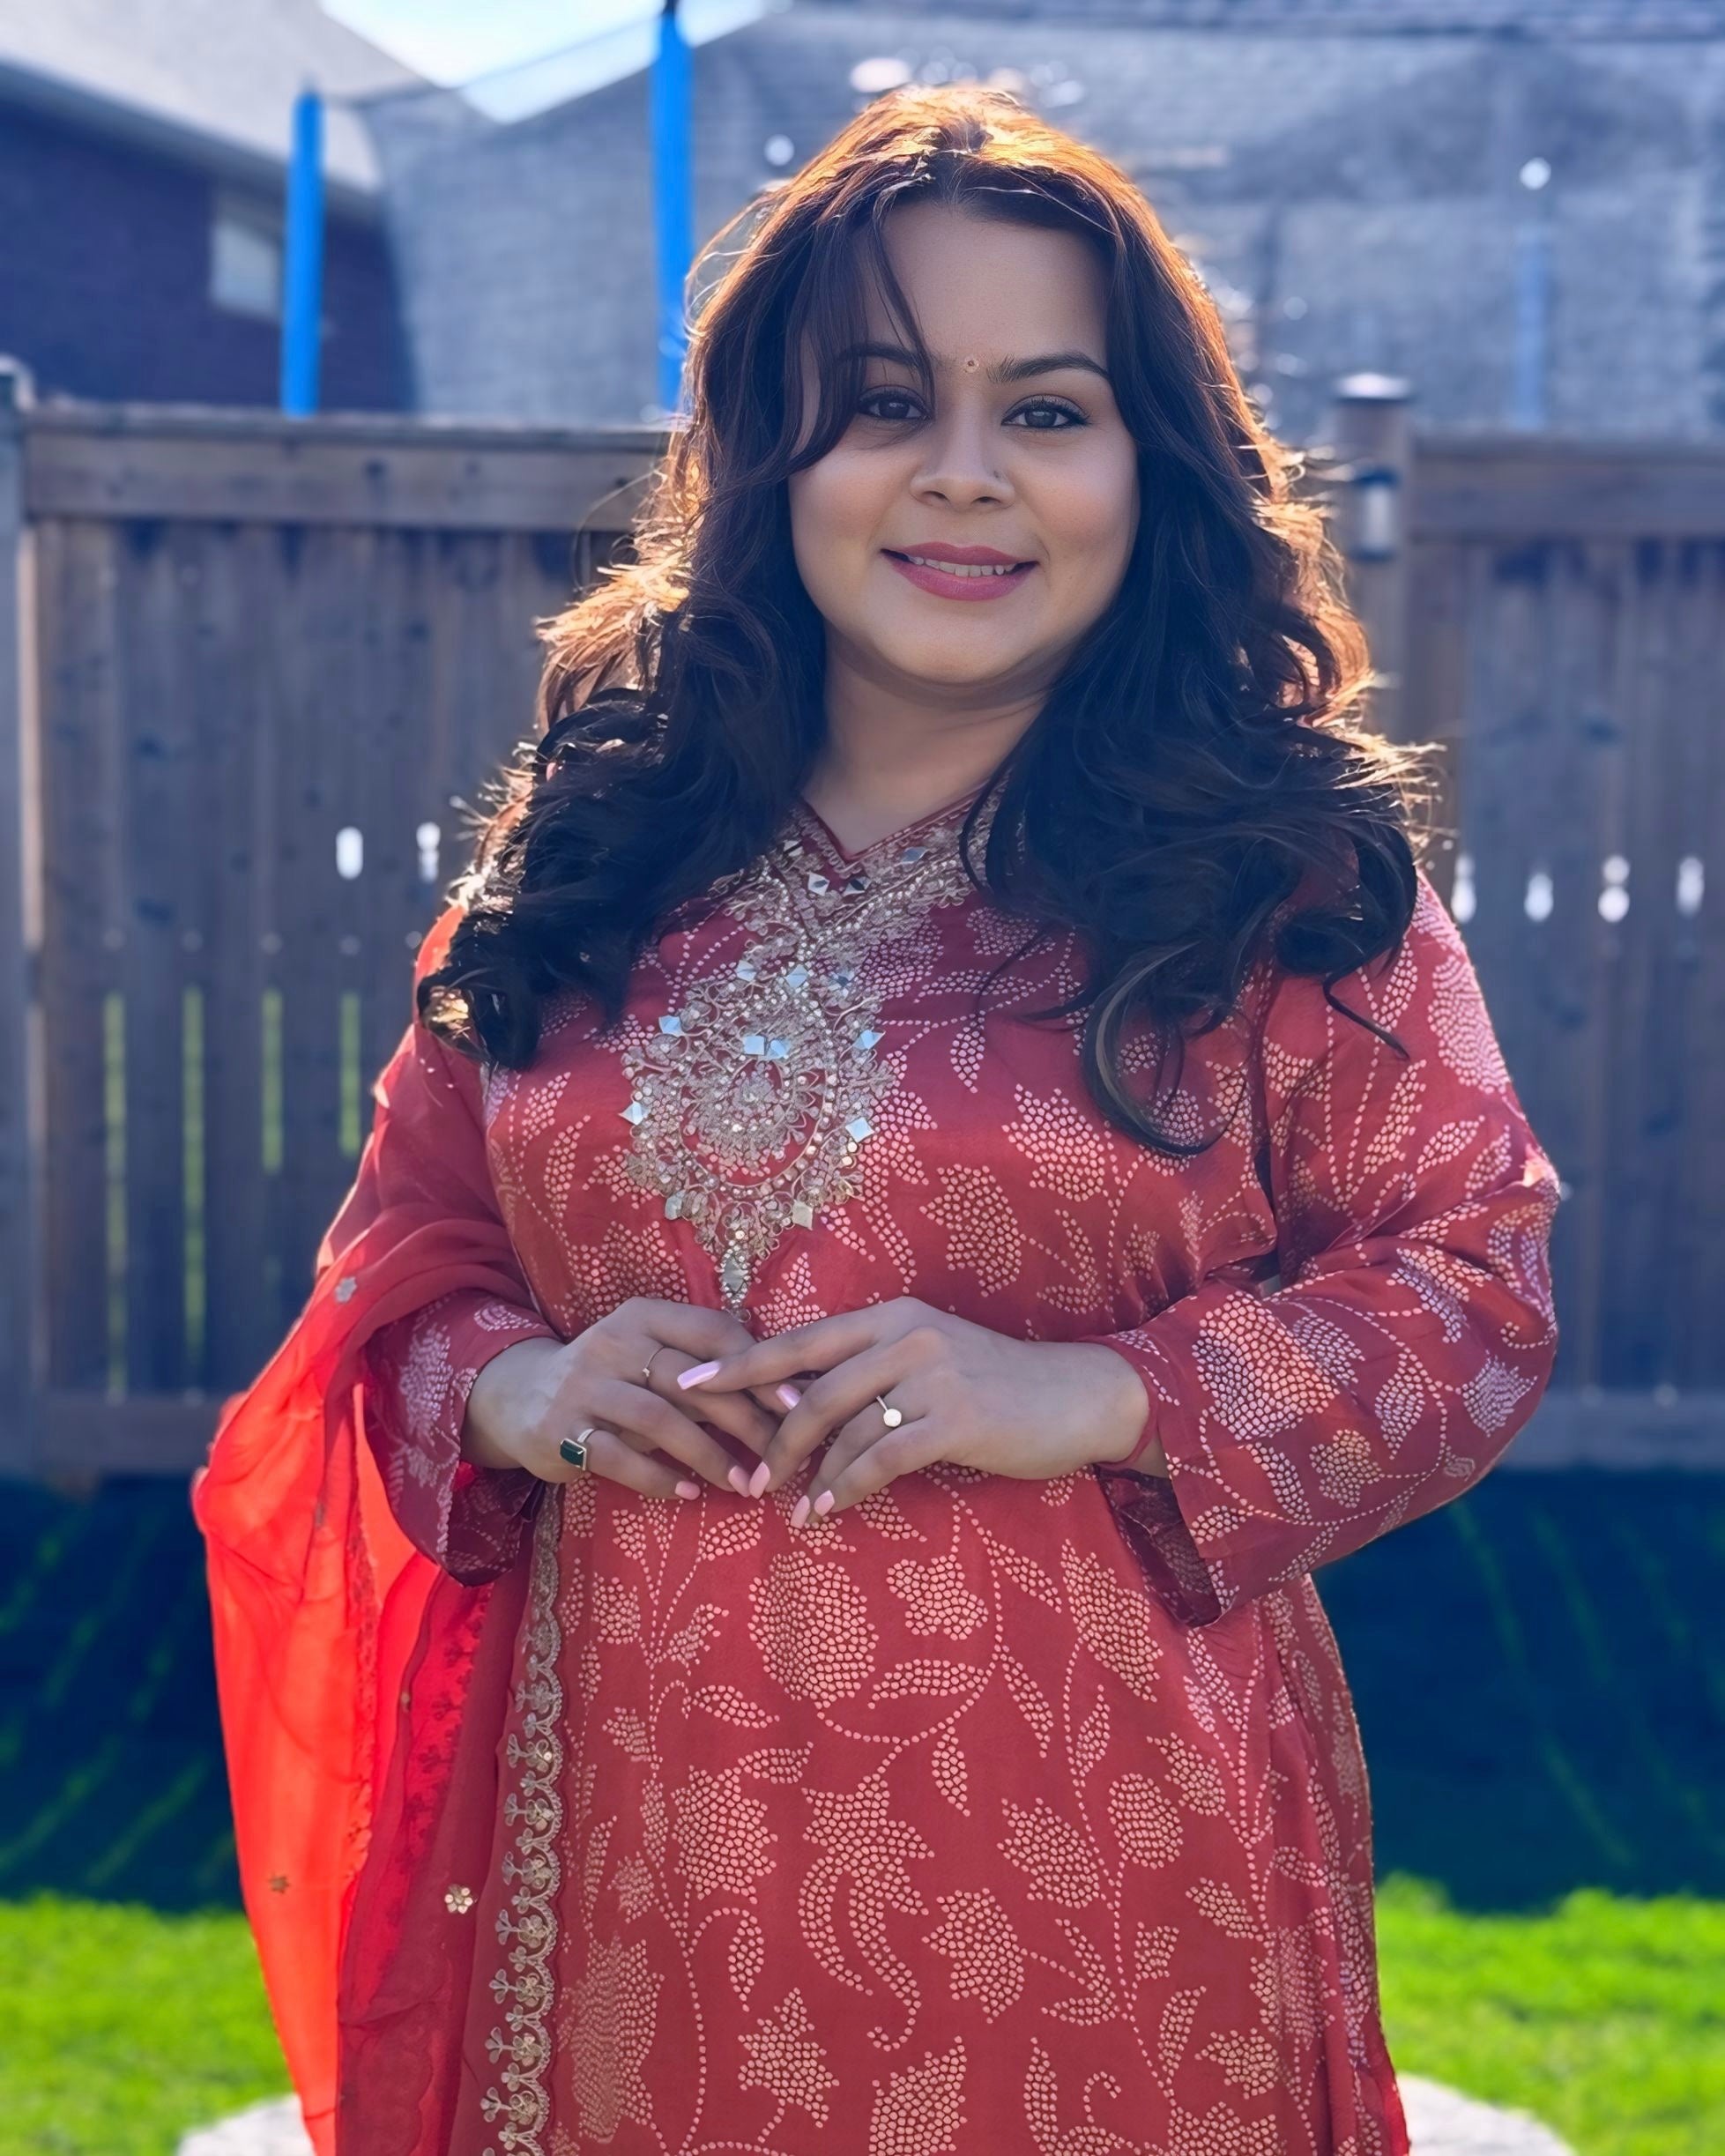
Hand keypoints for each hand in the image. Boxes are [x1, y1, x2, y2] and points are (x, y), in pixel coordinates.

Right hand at [463, 1297, 785, 1500]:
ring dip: (707, 1455)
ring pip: (658, 1419)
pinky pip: (616, 1456)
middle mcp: (613, 1343)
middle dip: (743, 1421)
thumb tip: (787, 1397)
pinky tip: (687, 1494)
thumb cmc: (612, 1379)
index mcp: (644, 1316)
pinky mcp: (562, 1430)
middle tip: (779, 1456)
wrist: (521, 1397)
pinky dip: (657, 1477)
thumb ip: (706, 1373)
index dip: (759, 1369)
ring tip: (743, 1484)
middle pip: (692, 1380)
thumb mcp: (653, 1361)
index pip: (713, 1331)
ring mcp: (584, 1386)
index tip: (797, 1405)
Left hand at [679, 1297, 1153, 1518]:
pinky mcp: (955, 1418)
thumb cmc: (999, 1385)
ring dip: (810, 1475)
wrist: (1079, 1396)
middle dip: (770, 1438)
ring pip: (843, 1428)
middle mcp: (906, 1334)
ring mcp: (932, 1374)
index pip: (799, 1341)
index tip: (689, 1384)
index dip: (740, 1364)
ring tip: (790, 1509)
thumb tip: (802, 1407)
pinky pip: (882, 1458)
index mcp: (891, 1315)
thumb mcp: (931, 1360)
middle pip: (811, 1389)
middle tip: (745, 1479)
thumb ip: (874, 1372)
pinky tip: (830, 1510)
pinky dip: (849, 1486)